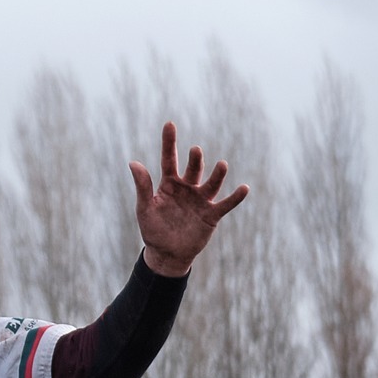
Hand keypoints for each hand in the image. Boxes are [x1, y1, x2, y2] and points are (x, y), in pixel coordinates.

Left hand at [130, 121, 249, 275]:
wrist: (167, 254)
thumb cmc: (153, 229)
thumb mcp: (145, 208)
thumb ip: (143, 186)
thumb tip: (133, 162)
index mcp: (168, 184)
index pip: (169, 159)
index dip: (169, 142)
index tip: (169, 124)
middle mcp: (187, 188)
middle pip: (193, 169)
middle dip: (196, 159)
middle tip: (195, 150)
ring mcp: (201, 200)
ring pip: (211, 184)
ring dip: (217, 175)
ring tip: (222, 164)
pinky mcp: (211, 215)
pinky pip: (225, 204)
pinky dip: (235, 197)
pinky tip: (244, 188)